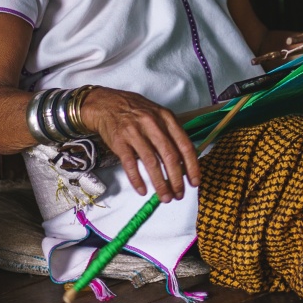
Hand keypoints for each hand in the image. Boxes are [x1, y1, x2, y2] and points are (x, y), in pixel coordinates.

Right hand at [79, 88, 199, 201]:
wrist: (107, 104)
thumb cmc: (137, 112)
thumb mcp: (158, 115)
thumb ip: (171, 133)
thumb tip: (185, 160)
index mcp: (167, 118)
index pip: (185, 145)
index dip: (192, 165)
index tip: (195, 182)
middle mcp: (153, 124)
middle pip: (170, 156)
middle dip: (177, 179)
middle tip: (179, 194)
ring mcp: (135, 133)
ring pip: (152, 163)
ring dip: (160, 183)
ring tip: (165, 197)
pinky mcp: (120, 142)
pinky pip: (130, 164)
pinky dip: (137, 180)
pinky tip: (143, 191)